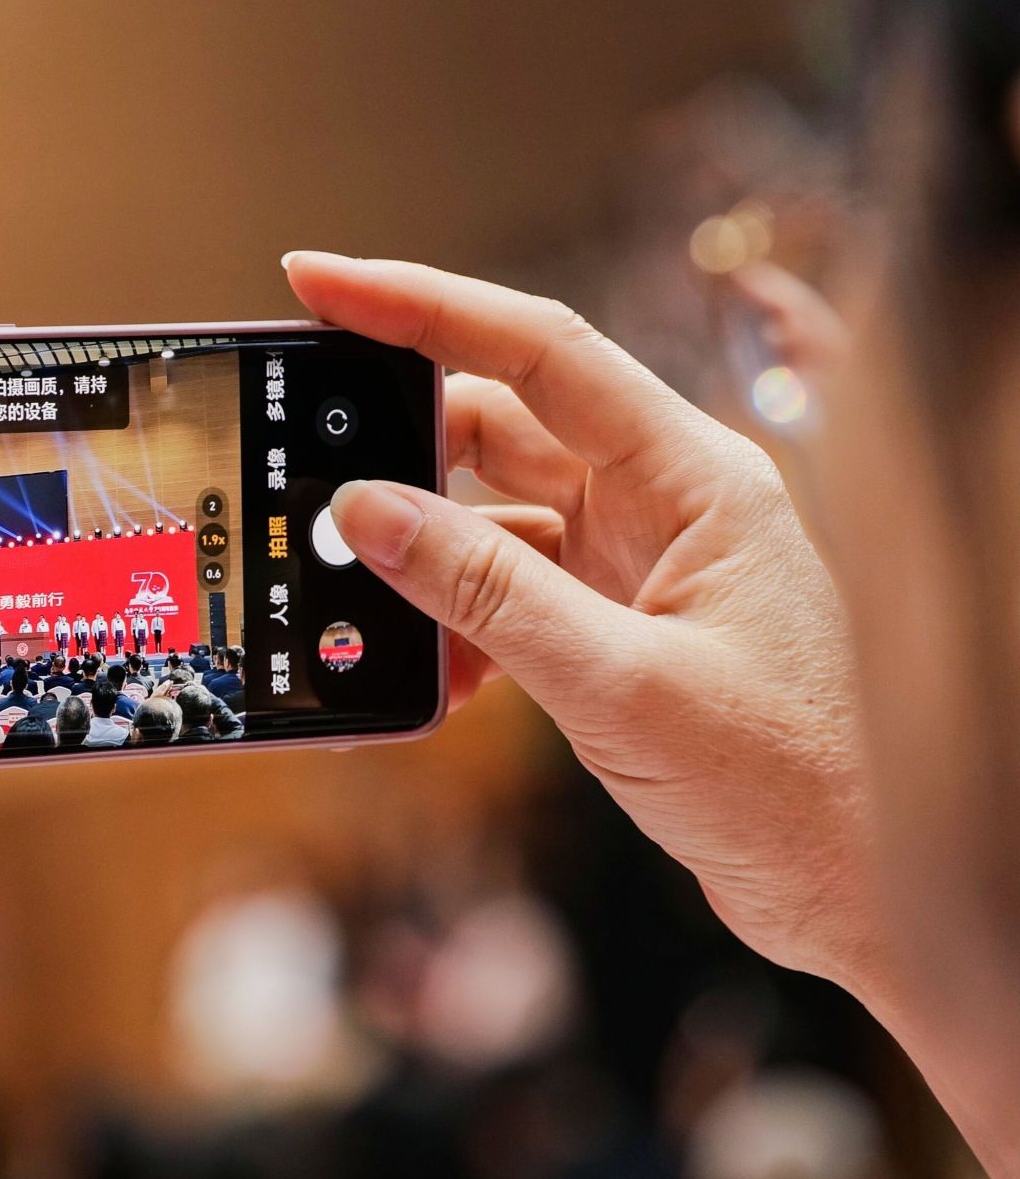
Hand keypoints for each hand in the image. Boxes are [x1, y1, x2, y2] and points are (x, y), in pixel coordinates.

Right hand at [285, 252, 876, 991]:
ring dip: (424, 562)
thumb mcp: (618, 685)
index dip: (420, 306)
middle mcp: (666, 502)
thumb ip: (484, 593)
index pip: (538, 350)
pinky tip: (433, 677)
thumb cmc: (792, 788)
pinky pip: (508, 595)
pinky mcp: (620, 627)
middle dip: (399, 449)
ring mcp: (641, 565)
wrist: (864, 896)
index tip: (321, 281)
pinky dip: (458, 627)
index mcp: (693, 477)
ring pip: (494, 519)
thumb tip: (368, 512)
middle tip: (313, 473)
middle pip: (501, 426)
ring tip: (367, 610)